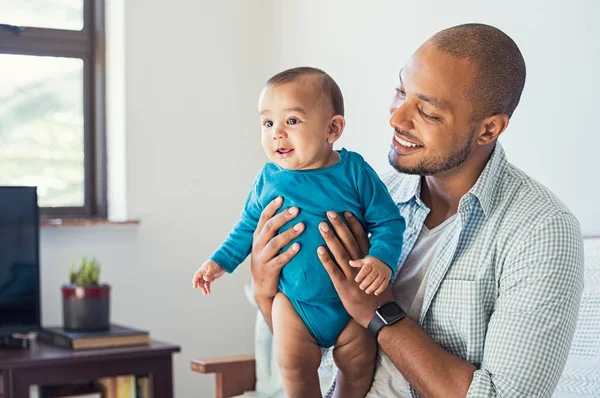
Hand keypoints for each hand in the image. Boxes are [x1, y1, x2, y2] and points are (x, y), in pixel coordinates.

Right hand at [192, 260, 225, 294]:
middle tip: (204, 292)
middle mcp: (204, 273)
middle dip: (201, 287)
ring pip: (203, 283)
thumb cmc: (217, 263)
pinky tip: (209, 291)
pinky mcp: (211, 278)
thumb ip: (209, 274)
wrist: (223, 262)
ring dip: (204, 288)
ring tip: (206, 293)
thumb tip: (205, 279)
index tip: (195, 287)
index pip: (197, 276)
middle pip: (200, 281)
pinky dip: (208, 287)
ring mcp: (207, 276)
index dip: (195, 281)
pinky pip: (207, 283)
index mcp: (202, 270)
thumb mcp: (213, 269)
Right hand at [250, 196, 303, 303]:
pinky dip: (289, 253)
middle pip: (269, 227)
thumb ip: (273, 230)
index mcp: (258, 236)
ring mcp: (262, 258)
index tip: (282, 197)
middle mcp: (258, 245)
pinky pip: (279, 260)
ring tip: (302, 226)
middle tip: (296, 209)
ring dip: (289, 233)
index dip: (271, 207)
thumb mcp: (266, 244)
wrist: (261, 288)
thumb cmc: (268, 261)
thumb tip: (288, 211)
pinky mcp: (269, 270)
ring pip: (275, 243)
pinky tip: (298, 247)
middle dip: (283, 217)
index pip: (263, 218)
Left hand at [318, 211, 392, 327]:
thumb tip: (364, 247)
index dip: (354, 224)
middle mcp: (361, 266)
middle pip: (349, 241)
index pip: (362, 238)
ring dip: (331, 238)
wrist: (377, 314)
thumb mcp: (376, 274)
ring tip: (322, 225)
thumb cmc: (375, 293)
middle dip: (340, 226)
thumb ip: (369, 261)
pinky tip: (319, 249)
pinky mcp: (343, 286)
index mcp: (369, 261)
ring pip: (340, 253)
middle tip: (330, 212)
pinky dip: (326, 259)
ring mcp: (352, 275)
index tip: (347, 211)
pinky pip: (333, 270)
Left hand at [350, 256, 391, 294]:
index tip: (356, 280)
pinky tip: (375, 293)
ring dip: (372, 288)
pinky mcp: (387, 278)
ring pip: (378, 282)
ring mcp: (383, 273)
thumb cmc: (373, 262)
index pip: (365, 269)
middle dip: (366, 283)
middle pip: (371, 277)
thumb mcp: (366, 260)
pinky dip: (380, 290)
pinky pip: (384, 285)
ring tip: (367, 291)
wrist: (385, 260)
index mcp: (371, 264)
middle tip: (361, 287)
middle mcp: (377, 268)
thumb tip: (350, 262)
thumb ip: (358, 262)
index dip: (361, 275)